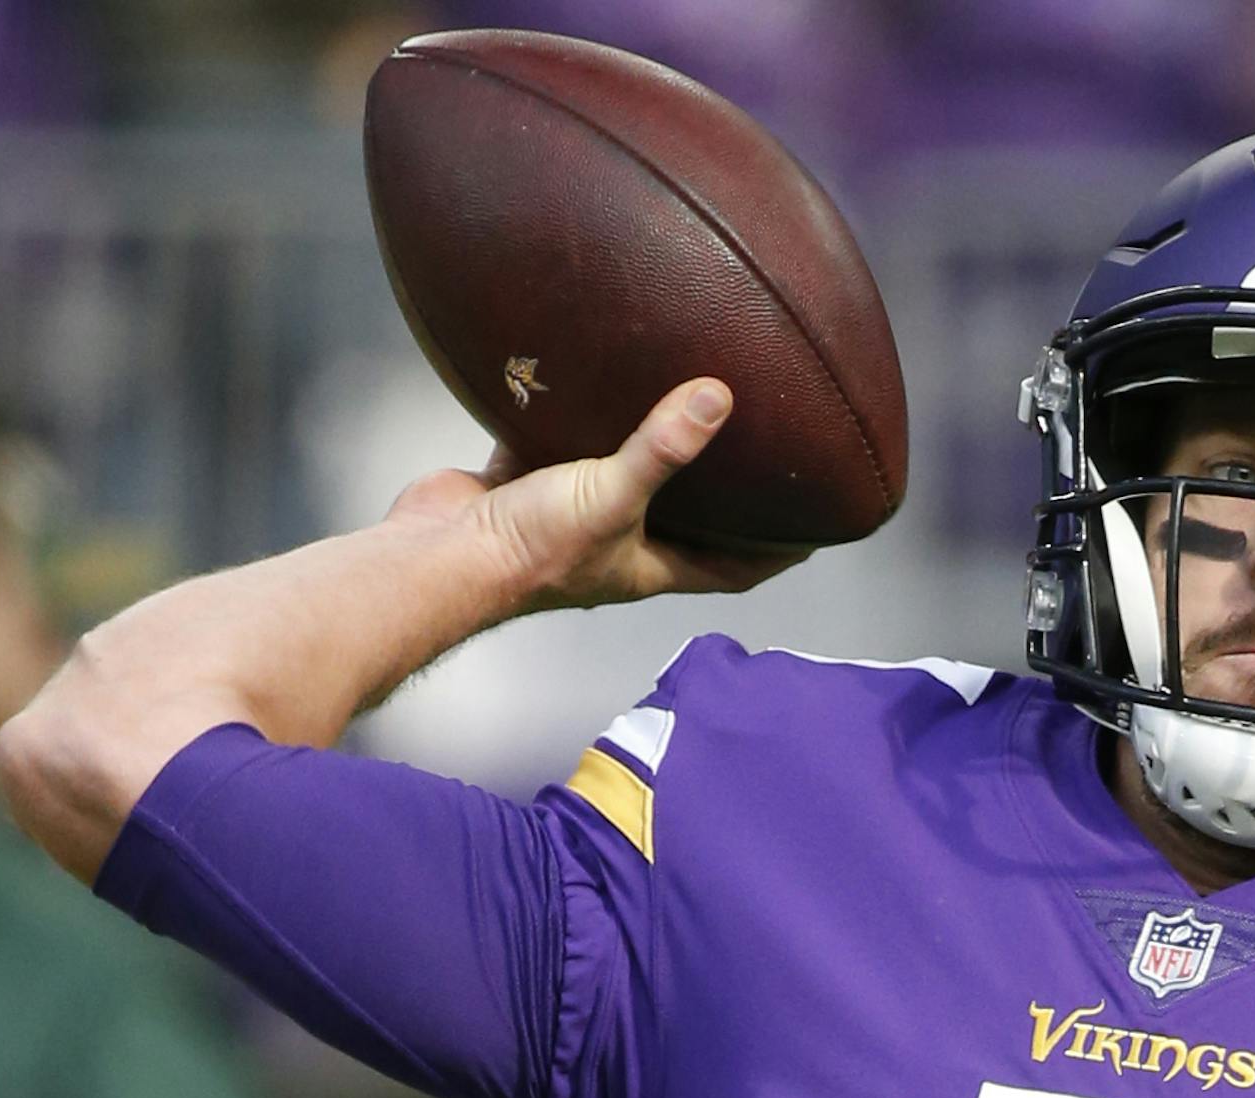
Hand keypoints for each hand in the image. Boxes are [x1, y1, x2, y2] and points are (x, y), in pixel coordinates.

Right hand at [386, 376, 809, 611]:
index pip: (737, 568)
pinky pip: (562, 443)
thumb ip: (662, 449)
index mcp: (653, 566)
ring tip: (688, 396)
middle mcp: (618, 544)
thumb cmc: (529, 550)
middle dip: (724, 495)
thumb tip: (719, 397)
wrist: (436, 556)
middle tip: (763, 448)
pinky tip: (595, 371)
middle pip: (689, 522)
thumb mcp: (609, 496)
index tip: (818, 525)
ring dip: (653, 446)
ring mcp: (572, 514)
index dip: (779, 553)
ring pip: (625, 476)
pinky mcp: (527, 483)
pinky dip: (579, 414)